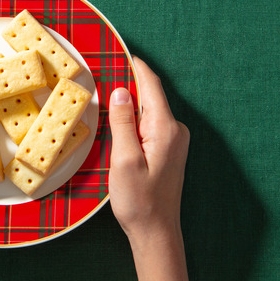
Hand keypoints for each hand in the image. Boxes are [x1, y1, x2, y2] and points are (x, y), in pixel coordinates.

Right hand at [108, 56, 202, 280]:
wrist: (156, 232)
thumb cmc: (139, 200)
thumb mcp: (124, 159)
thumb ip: (123, 122)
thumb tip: (119, 91)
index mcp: (165, 129)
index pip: (150, 85)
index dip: (134, 65)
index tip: (119, 48)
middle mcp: (175, 130)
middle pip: (149, 95)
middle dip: (128, 81)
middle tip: (104, 68)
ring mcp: (174, 140)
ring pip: (148, 110)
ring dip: (129, 102)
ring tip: (106, 93)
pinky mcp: (168, 150)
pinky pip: (150, 124)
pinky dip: (134, 117)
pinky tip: (118, 120)